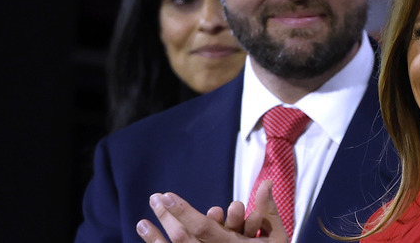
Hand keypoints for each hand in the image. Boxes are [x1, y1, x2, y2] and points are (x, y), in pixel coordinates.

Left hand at [135, 181, 287, 241]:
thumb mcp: (277, 238)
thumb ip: (268, 211)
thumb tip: (266, 182)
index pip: (202, 227)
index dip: (182, 211)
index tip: (167, 195)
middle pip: (182, 238)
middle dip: (167, 216)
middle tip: (155, 198)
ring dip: (155, 237)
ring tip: (142, 222)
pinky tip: (149, 238)